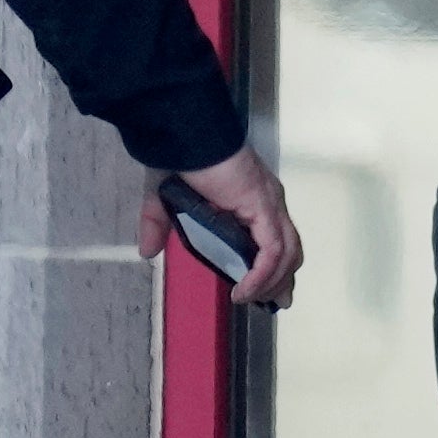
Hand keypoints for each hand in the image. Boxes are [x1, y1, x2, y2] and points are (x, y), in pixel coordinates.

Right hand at [160, 145, 302, 311]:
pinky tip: (242, 290)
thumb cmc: (179, 156)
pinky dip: (261, 275)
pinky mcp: (263, 206)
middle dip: (284, 279)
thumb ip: (158, 225)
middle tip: (277, 303)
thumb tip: (147, 252)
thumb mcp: (163, 198)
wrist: (186, 133)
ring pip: (287, 253)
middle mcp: (268, 202)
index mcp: (251, 199)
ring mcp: (269, 204)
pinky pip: (272, 250)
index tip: (268, 293)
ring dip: (273, 281)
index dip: (274, 267)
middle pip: (290, 248)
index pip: (274, 238)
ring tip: (250, 299)